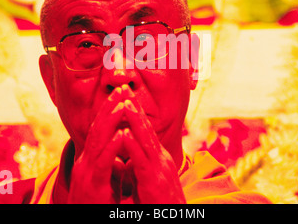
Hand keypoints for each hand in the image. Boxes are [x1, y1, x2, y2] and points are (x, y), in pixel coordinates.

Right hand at [67, 87, 125, 203]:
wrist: (84, 219)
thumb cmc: (96, 203)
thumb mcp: (104, 179)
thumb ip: (110, 162)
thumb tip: (120, 147)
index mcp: (91, 159)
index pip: (101, 129)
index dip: (110, 110)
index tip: (122, 94)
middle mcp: (86, 161)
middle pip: (99, 128)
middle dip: (110, 107)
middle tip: (122, 88)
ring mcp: (87, 172)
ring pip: (99, 141)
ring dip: (111, 120)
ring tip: (123, 103)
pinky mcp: (93, 184)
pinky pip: (103, 163)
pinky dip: (112, 147)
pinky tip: (122, 134)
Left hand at [121, 85, 185, 203]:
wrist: (174, 218)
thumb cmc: (160, 203)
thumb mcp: (148, 181)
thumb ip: (139, 167)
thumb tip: (128, 158)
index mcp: (156, 158)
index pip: (144, 130)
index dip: (134, 112)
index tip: (124, 95)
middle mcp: (160, 159)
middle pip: (145, 128)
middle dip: (135, 107)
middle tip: (125, 87)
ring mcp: (159, 169)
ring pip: (145, 140)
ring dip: (134, 120)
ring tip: (125, 102)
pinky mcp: (153, 183)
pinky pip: (141, 162)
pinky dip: (133, 146)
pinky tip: (124, 134)